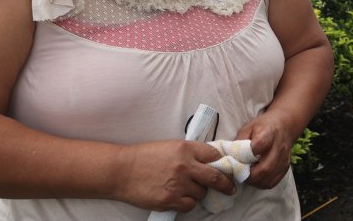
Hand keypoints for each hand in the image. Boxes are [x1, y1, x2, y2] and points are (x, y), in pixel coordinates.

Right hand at [114, 140, 235, 211]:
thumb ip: (191, 153)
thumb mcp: (171, 146)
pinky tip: (179, 197)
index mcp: (186, 148)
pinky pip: (189, 205)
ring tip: (186, 188)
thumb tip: (211, 161)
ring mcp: (178, 184)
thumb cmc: (145, 157)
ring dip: (198, 192)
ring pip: (202, 193)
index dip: (222, 162)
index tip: (227, 168)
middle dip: (227, 184)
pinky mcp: (169, 200)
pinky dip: (188, 203)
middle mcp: (185, 166)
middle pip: (216, 177)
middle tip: (231, 188)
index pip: (215, 155)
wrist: (122, 170)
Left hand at [235, 112, 295, 188]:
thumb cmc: (263, 126)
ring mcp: (284, 159)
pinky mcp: (286, 167)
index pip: (259, 145)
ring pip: (268, 179)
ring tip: (247, 176)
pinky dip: (262, 183)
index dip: (247, 155)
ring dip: (255, 182)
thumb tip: (230, 158)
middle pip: (265, 168)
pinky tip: (256, 177)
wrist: (285, 125)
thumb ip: (239, 142)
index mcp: (269, 133)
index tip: (238, 160)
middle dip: (249, 176)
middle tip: (240, 174)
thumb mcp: (248, 128)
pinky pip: (273, 182)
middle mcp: (279, 147)